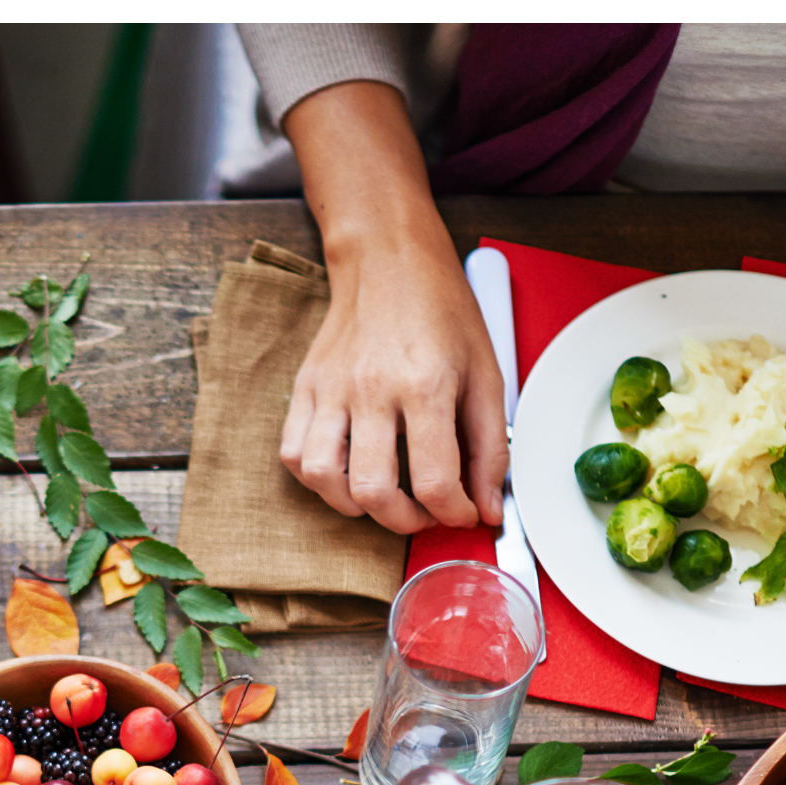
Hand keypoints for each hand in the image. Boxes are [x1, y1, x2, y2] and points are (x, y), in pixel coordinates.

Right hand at [282, 233, 504, 535]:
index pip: (434, 480)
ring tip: (384, 496)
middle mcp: (372, 389)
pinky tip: (347, 471)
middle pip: (375, 492)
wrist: (389, 261)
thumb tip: (486, 507)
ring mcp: (331, 389)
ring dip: (357, 506)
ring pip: (325, 480)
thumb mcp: (486, 373)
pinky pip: (295, 455)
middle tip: (425, 512)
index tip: (462, 512)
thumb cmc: (442, 313)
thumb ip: (490, 446)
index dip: (454, 513)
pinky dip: (319, 479)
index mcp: (424, 384)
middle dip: (406, 522)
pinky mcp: (305, 388)